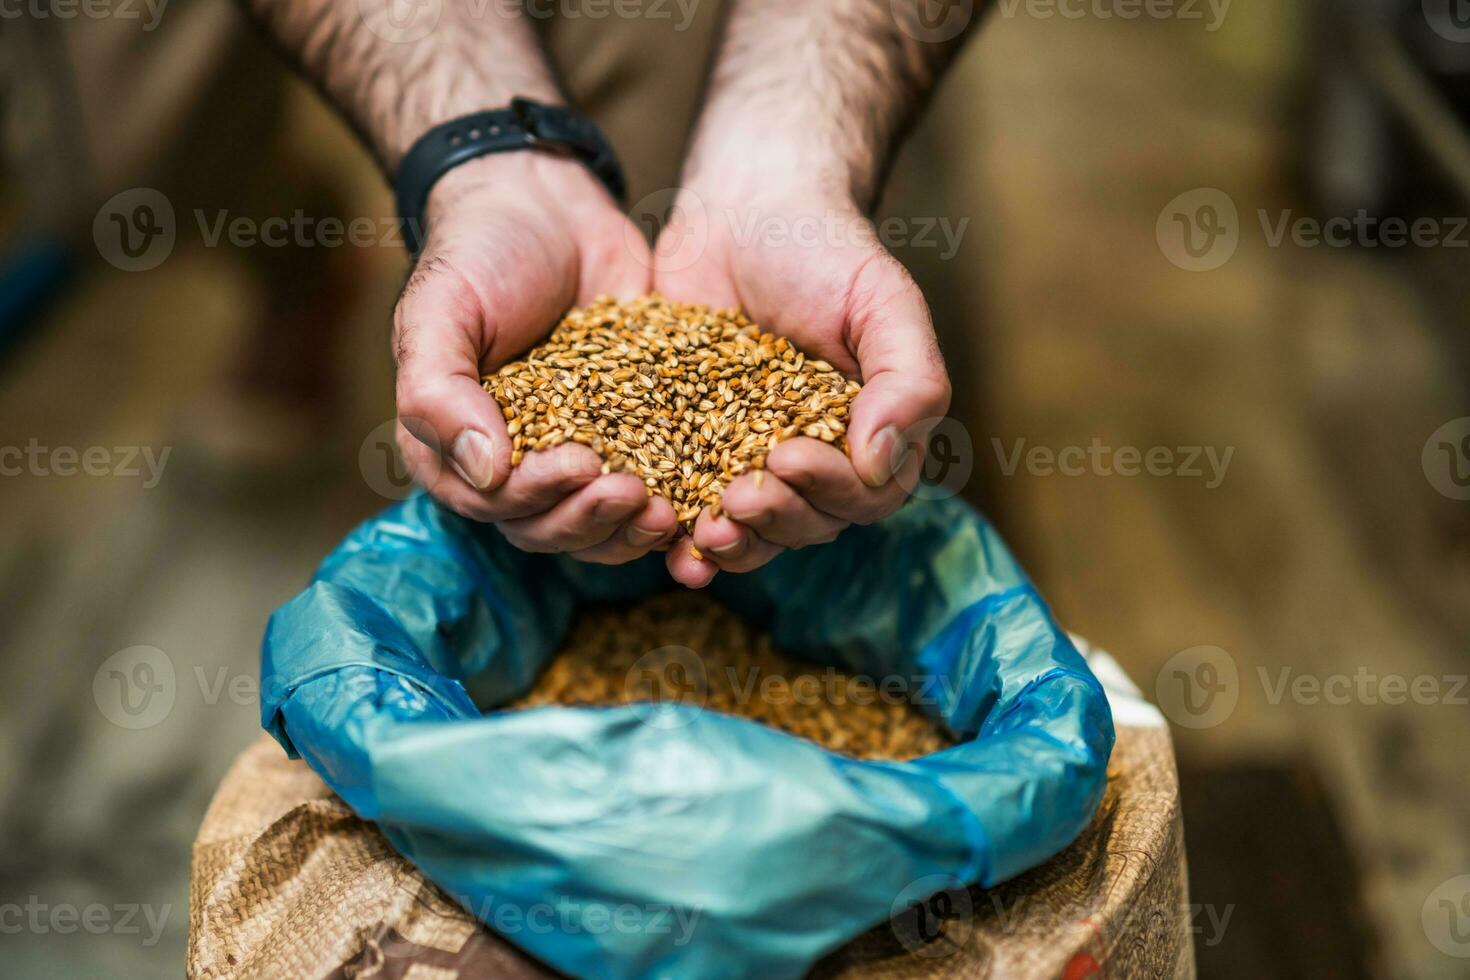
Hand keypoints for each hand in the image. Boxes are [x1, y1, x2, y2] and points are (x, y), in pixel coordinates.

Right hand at [394, 153, 679, 562]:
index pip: (495, 504)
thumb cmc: (477, 253)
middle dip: (593, 520)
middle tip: (637, 493)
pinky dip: (674, 499)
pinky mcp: (630, 433)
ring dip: (632, 527)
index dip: (538, 498)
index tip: (581, 464)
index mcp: (452, 448)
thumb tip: (485, 472)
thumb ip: (438, 393)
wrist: (544, 203)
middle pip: (550, 526)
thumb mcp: (439, 311)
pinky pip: (650, 483)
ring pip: (600, 522)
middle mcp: (511, 465)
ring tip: (673, 509)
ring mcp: (573, 452)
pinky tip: (705, 494)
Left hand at [652, 183, 950, 587]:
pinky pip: (686, 506)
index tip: (787, 457)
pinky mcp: (688, 449)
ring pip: (749, 530)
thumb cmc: (825, 250)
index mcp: (870, 434)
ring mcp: (748, 459)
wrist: (743, 209)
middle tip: (737, 496)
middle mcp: (814, 458)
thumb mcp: (884, 301)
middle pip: (806, 524)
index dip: (829, 491)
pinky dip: (676, 534)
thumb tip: (881, 462)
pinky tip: (661, 538)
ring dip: (730, 544)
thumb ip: (909, 380)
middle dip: (774, 520)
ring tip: (701, 533)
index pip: (864, 495)